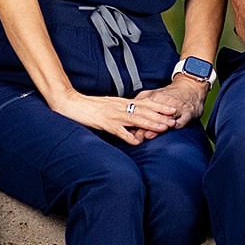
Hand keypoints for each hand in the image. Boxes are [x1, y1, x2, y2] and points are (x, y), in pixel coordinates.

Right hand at [49, 88, 183, 144]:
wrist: (69, 102)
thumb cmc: (88, 107)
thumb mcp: (108, 107)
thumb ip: (120, 112)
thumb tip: (133, 119)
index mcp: (121, 102)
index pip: (144, 103)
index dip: (160, 106)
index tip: (173, 109)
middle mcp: (119, 106)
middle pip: (144, 110)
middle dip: (160, 115)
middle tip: (175, 119)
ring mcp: (111, 114)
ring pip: (135, 119)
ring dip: (150, 124)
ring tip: (163, 128)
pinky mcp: (102, 122)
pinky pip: (116, 130)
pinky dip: (127, 135)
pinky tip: (136, 142)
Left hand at [134, 76, 209, 129]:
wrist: (189, 87)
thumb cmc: (170, 95)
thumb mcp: (152, 96)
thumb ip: (140, 104)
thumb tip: (129, 117)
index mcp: (153, 98)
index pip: (142, 111)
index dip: (136, 122)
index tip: (130, 132)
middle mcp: (164, 101)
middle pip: (153, 115)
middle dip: (145, 125)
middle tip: (139, 135)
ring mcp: (177, 106)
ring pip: (167, 117)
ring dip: (160, 125)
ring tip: (154, 133)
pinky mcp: (189, 110)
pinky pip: (185, 117)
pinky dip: (180, 121)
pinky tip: (176, 126)